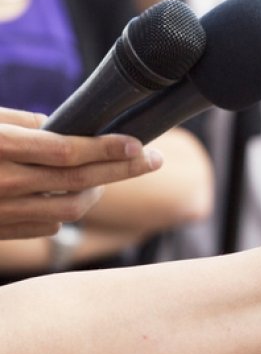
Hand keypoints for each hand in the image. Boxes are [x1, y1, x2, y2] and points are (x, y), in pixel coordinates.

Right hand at [0, 108, 160, 239]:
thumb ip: (22, 123)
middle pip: (79, 180)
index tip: (137, 145)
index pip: (67, 151)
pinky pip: (49, 226)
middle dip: (123, 169)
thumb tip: (63, 128)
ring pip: (71, 209)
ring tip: (108, 178)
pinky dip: (67, 211)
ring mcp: (3, 211)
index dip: (106, 149)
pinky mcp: (0, 231)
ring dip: (97, 193)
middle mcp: (4, 182)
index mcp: (0, 146)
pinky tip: (71, 196)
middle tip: (153, 160)